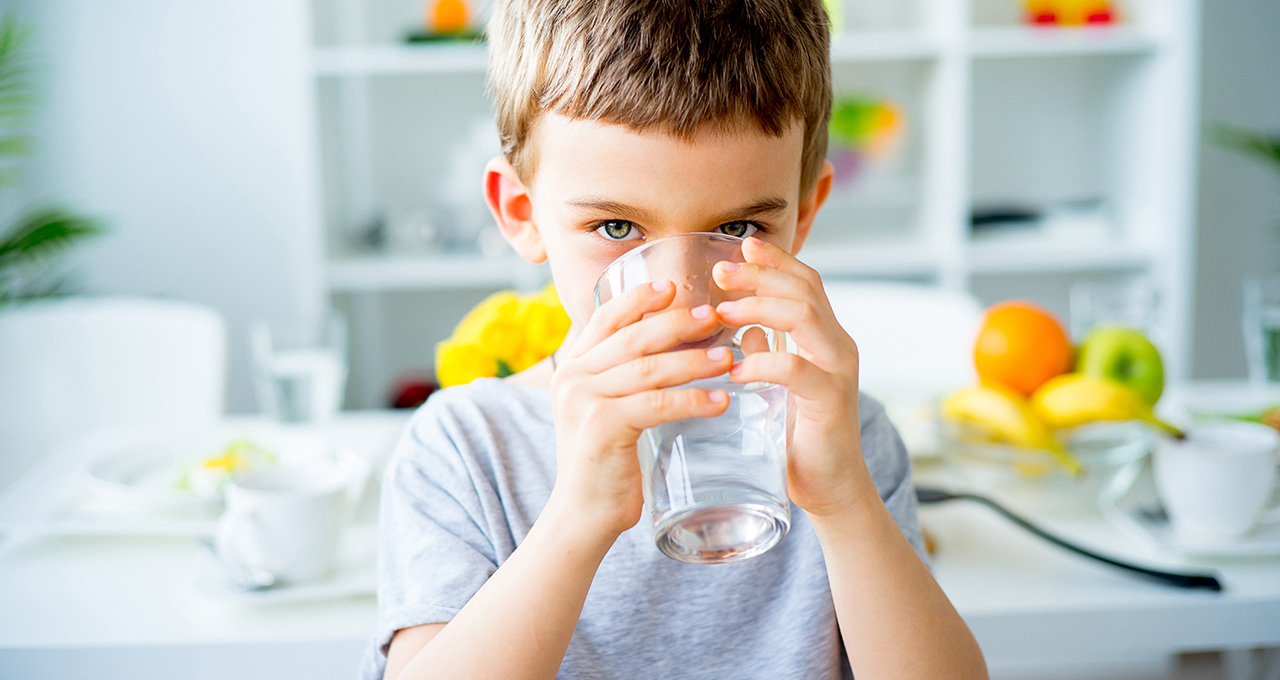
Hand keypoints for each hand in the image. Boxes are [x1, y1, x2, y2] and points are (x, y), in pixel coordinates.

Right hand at [547, 281, 735, 538]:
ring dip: (692, 360)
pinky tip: (720, 400)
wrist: (583, 515)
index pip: (604, 318)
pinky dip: (692, 399)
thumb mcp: (610, 410)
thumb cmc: (607, 463)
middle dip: (677, 323)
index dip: (639, 298)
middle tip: (714, 316)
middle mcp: (573, 377)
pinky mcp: (601, 427)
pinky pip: (656, 404)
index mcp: (573, 367)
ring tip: (728, 358)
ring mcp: (584, 400)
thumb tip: (676, 348)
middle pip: (631, 336)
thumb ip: (627, 379)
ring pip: (647, 367)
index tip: (672, 286)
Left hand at [713, 237, 872, 517]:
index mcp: (826, 338)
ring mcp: (838, 371)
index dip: (776, 262)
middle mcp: (838, 346)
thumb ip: (769, 353)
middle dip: (762, 275)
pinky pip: (797, 369)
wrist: (830, 488)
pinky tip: (736, 368)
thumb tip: (745, 328)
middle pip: (805, 290)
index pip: (805, 283)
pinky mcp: (831, 401)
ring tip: (722, 312)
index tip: (741, 247)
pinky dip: (763, 362)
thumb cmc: (801, 437)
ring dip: (759, 307)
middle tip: (721, 271)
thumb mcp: (779, 386)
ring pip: (804, 317)